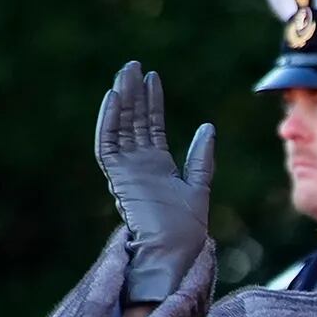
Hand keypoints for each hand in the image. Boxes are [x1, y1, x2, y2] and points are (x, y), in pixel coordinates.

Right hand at [95, 61, 214, 302]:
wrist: (175, 251)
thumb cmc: (187, 230)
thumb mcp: (199, 186)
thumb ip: (201, 158)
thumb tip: (208, 127)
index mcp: (157, 168)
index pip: (150, 127)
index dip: (151, 103)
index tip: (153, 78)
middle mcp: (139, 166)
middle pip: (132, 122)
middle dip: (133, 94)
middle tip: (133, 65)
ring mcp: (127, 171)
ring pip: (120, 128)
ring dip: (121, 100)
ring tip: (126, 72)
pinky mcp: (119, 178)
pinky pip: (109, 145)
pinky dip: (109, 121)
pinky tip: (113, 97)